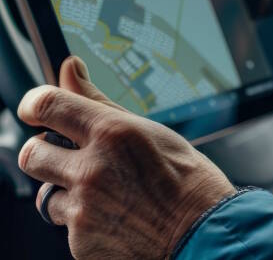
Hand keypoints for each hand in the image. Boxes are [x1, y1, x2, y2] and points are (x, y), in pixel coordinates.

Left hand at [18, 56, 233, 259]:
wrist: (202, 231)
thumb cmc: (182, 175)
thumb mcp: (144, 128)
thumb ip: (96, 100)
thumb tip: (70, 68)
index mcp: (110, 133)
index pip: (46, 105)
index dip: (34, 103)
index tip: (35, 108)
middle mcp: (92, 171)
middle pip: (32, 153)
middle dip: (45, 150)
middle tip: (69, 153)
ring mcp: (85, 211)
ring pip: (46, 194)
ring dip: (65, 189)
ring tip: (102, 189)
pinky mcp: (82, 245)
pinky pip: (67, 225)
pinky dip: (83, 219)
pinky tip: (113, 213)